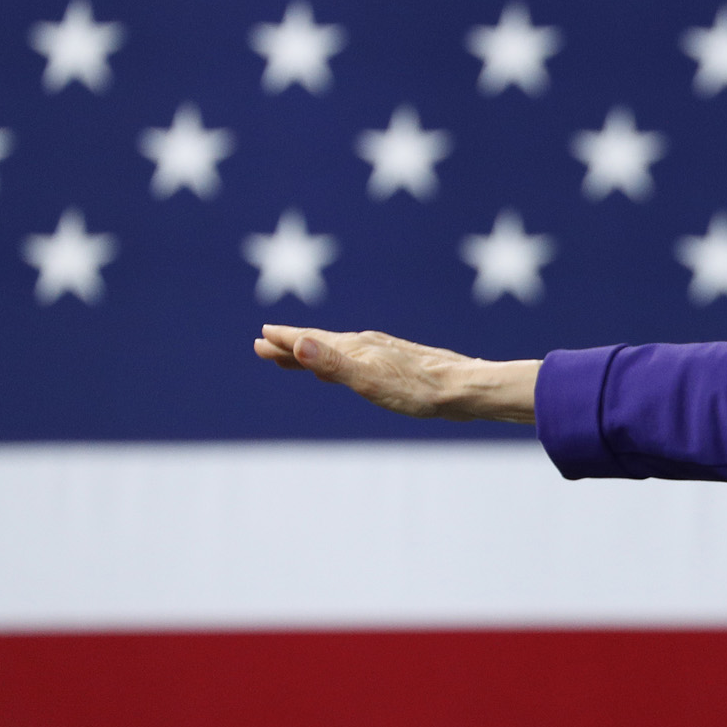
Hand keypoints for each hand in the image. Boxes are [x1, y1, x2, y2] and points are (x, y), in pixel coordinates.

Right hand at [254, 324, 537, 423]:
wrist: (465, 389)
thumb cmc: (417, 390)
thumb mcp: (368, 380)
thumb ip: (333, 363)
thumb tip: (298, 343)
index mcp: (357, 347)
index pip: (311, 341)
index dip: (285, 341)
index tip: (260, 336)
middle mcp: (369, 345)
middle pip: (322, 344)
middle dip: (293, 345)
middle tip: (265, 344)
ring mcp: (385, 354)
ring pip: (340, 351)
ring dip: (314, 353)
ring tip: (296, 356)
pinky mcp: (400, 366)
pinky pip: (358, 361)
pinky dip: (340, 362)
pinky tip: (346, 370)